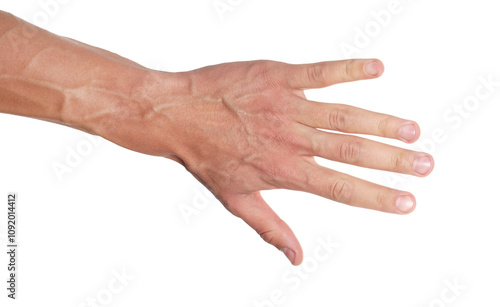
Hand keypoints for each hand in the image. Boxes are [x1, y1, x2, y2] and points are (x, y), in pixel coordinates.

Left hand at [92, 59, 432, 264]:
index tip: (407, 202)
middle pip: (351, 152)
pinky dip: (349, 70)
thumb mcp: (236, 200)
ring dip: (381, 123)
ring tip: (412, 131)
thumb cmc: (206, 157)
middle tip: (425, 164)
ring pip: (343, 115)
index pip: (340, 188)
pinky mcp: (278, 77)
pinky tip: (377, 69)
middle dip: (393, 160)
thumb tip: (296, 257)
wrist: (176, 115)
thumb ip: (270, 227)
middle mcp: (291, 139)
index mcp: (284, 171)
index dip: (377, 197)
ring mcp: (286, 106)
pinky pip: (319, 72)